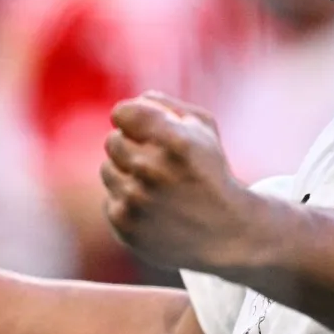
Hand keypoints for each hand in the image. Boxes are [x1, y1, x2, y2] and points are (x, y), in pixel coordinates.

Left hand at [102, 92, 257, 270]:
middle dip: (133, 146)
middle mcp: (152, 169)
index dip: (132, 117)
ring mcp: (136, 200)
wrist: (225, 233)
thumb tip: (136, 101)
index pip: (122, 113)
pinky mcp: (125, 224)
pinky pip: (110, 198)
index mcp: (175, 141)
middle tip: (157, 161)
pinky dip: (128, 200)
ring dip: (128, 173)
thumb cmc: (211, 172)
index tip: (142, 127)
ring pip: (107, 169)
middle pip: (113, 140)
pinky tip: (153, 208)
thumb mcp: (205, 129)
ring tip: (156, 186)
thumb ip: (168, 106)